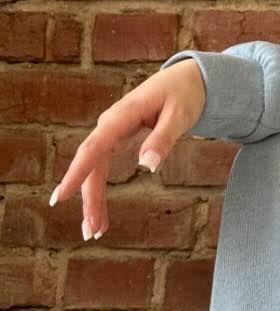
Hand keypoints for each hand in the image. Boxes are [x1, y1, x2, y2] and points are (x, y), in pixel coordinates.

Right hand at [48, 58, 206, 241]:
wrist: (187, 78)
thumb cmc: (185, 94)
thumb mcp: (181, 115)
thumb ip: (163, 139)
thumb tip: (147, 167)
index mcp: (122, 116)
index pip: (94, 147)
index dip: (77, 172)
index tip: (61, 195)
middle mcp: (110, 125)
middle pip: (92, 165)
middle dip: (88, 198)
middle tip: (90, 230)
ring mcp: (111, 133)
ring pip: (94, 171)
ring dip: (92, 200)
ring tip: (94, 231)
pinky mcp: (116, 140)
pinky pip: (102, 169)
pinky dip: (100, 191)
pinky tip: (102, 216)